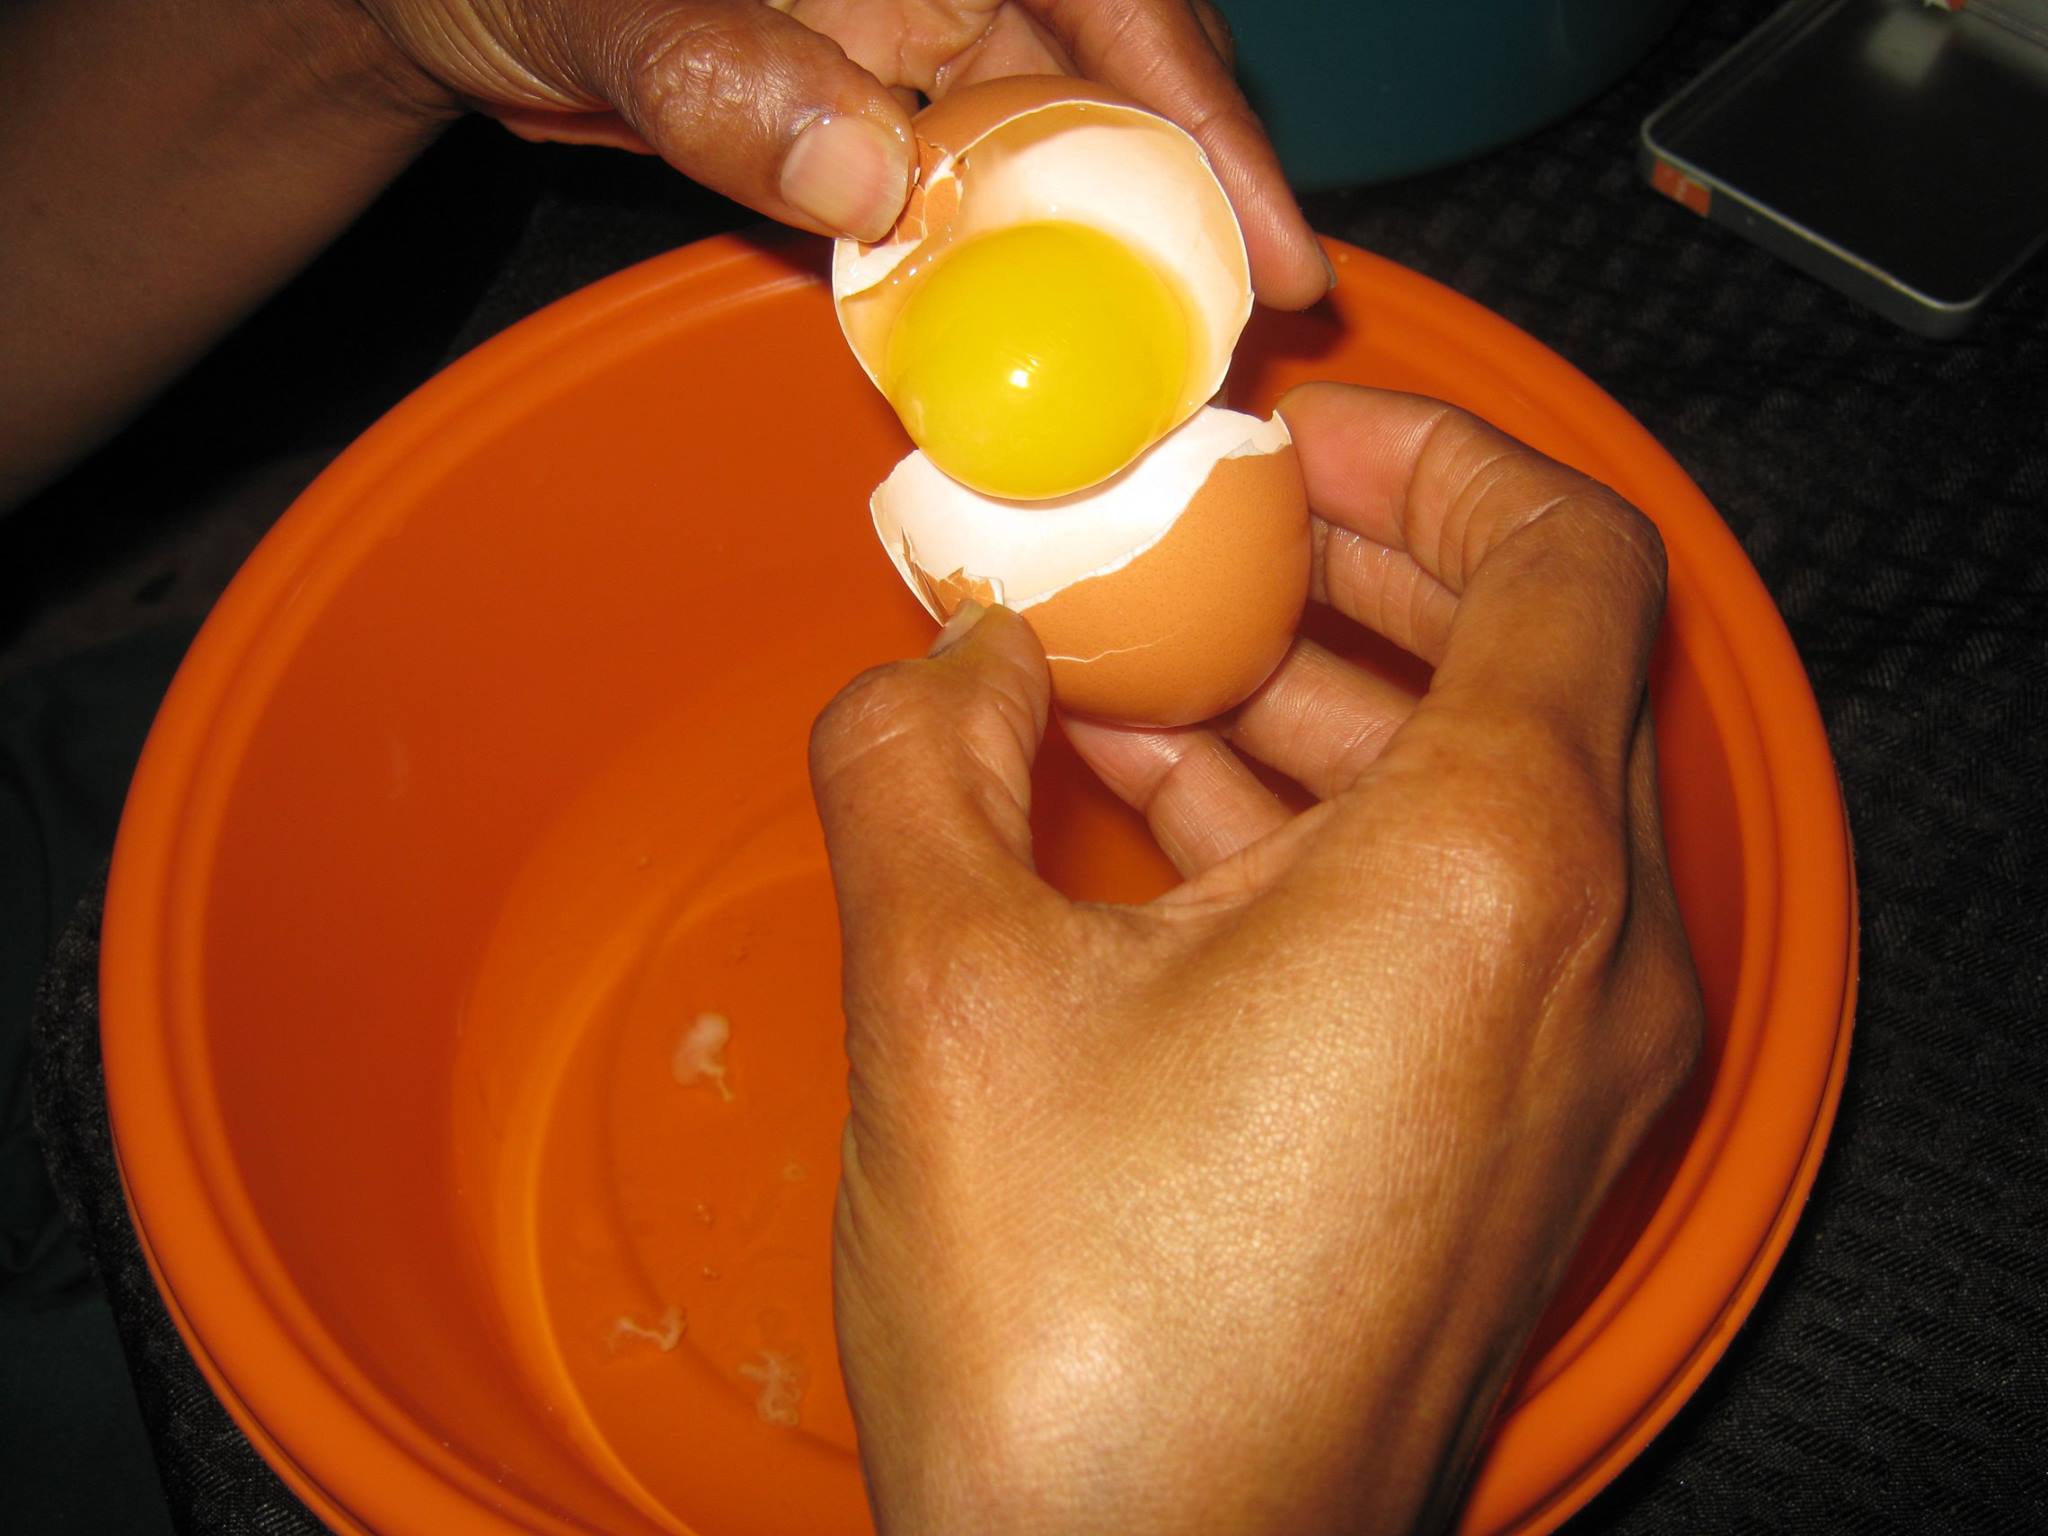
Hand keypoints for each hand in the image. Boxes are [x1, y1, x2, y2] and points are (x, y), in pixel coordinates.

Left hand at [342, 0, 1325, 302]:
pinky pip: (962, 202)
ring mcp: (906, 44)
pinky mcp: (866, 117)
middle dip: (1194, 196)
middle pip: (1115, 73)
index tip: (1273, 240)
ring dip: (1106, 255)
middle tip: (1252, 335)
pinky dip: (1000, 276)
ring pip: (1048, 149)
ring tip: (1170, 368)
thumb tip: (874, 177)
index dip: (1206, 110)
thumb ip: (720, 71)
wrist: (446, 0)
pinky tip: (1035, 349)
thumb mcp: (599, 5)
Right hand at [809, 383, 1703, 1532]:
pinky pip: (1467, 914)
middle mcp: (1589, 965)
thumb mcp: (942, 992)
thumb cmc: (1086, 1350)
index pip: (1567, 556)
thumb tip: (947, 662)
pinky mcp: (1520, 1144)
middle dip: (1359, 571)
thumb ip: (918, 756)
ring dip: (1329, 706)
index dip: (1437, 455)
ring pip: (1494, 792)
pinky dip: (1338, 831)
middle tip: (1213, 534)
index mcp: (1494, 877)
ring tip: (1146, 681)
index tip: (1302, 436)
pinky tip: (1168, 823)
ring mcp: (1572, 1068)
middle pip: (1533, 663)